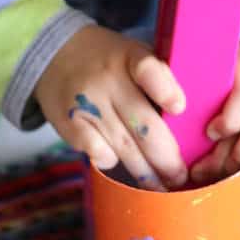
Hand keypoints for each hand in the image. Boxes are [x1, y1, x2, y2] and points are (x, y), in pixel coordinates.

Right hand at [34, 24, 187, 190]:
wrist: (54, 53)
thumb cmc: (107, 59)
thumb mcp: (133, 53)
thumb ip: (157, 77)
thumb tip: (185, 119)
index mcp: (129, 56)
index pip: (148, 70)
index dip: (165, 90)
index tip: (180, 108)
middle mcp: (108, 79)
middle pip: (142, 125)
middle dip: (167, 158)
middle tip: (180, 177)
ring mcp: (87, 103)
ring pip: (124, 147)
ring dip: (145, 173)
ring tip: (160, 186)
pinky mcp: (70, 124)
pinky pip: (99, 154)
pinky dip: (112, 163)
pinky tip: (121, 164)